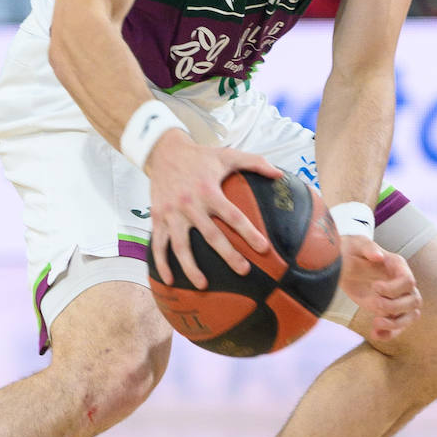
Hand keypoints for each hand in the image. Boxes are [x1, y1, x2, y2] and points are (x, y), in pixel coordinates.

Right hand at [146, 129, 281, 289]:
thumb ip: (255, 162)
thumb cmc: (200, 156)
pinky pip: (158, 244)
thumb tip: (279, 175)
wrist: (164, 151)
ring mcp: (171, 213)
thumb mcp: (227, 155)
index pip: (233, 216)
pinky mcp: (157, 217)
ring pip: (181, 246)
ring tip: (203, 285)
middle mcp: (190, 204)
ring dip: (191, 268)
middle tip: (243, 271)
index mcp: (208, 190)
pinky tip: (169, 280)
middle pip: (211, 235)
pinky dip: (161, 263)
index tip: (264, 249)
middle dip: (228, 255)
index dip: (249, 233)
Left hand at [338, 235, 420, 342]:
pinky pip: (398, 326)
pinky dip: (389, 334)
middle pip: (414, 300)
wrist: (341, 262)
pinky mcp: (388, 310)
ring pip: (411, 315)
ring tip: (376, 323)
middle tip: (373, 303)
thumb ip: (368, 248)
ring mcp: (397, 298)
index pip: (408, 281)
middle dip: (394, 306)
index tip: (374, 287)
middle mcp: (402, 283)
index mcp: (398, 266)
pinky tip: (375, 334)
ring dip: (396, 324)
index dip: (394, 288)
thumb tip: (379, 256)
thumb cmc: (351, 249)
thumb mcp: (356, 244)